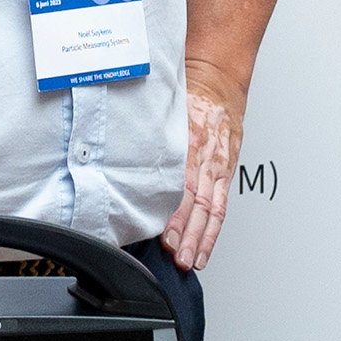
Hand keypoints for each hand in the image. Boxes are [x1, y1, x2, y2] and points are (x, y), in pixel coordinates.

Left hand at [163, 63, 246, 270]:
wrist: (219, 78)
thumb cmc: (188, 92)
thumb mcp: (164, 107)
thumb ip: (145, 136)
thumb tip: (114, 162)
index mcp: (191, 139)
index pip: (184, 184)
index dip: (176, 214)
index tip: (167, 235)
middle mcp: (208, 156)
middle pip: (200, 202)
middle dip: (190, 234)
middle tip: (179, 257)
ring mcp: (219, 166)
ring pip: (213, 209)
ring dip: (203, 239)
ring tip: (192, 262)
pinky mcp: (226, 171)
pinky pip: (222, 206)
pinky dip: (214, 231)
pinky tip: (205, 249)